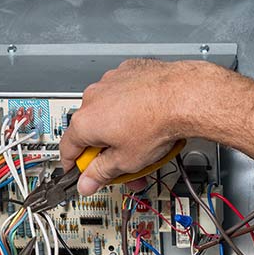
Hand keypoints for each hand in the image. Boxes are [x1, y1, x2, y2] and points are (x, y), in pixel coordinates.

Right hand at [60, 58, 223, 194]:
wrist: (185, 96)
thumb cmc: (157, 123)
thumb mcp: (126, 161)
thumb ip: (101, 173)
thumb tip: (87, 183)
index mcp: (85, 121)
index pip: (68, 148)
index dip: (72, 165)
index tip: (78, 172)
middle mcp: (93, 97)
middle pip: (91, 131)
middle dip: (106, 152)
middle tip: (121, 166)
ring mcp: (110, 82)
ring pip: (107, 112)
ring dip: (118, 129)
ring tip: (141, 143)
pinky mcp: (129, 71)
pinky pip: (123, 93)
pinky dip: (130, 107)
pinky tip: (146, 118)